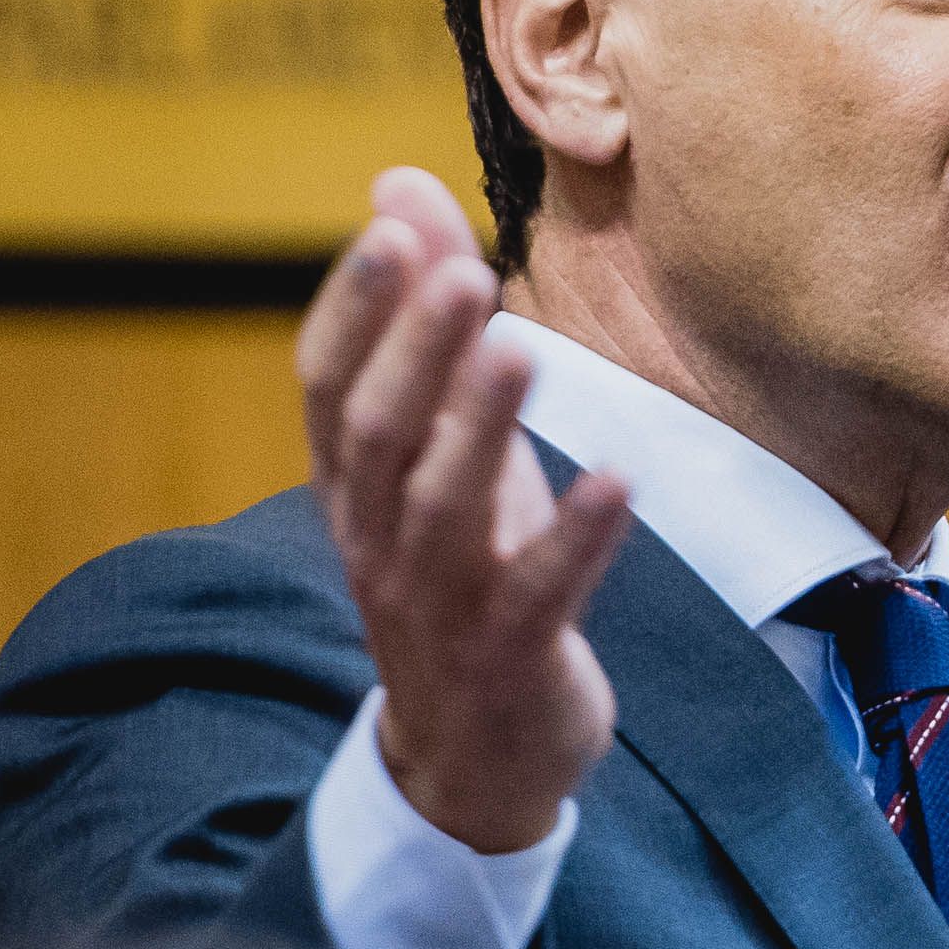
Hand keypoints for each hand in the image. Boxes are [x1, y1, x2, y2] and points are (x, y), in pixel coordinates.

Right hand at [296, 166, 632, 852]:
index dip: (353, 310)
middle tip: (459, 267)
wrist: (470, 761)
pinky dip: (576, 537)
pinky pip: (538, 593)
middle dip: (416, 350)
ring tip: (522, 345)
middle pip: (381, 434)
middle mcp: (380, 539)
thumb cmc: (459, 575)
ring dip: (483, 426)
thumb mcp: (438, 449)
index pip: (329, 386)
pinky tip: (619, 480)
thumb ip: (421, 322)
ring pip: (444, 508)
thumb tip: (398, 187)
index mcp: (355, 488)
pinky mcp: (510, 658)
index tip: (391, 231)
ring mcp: (440, 604)